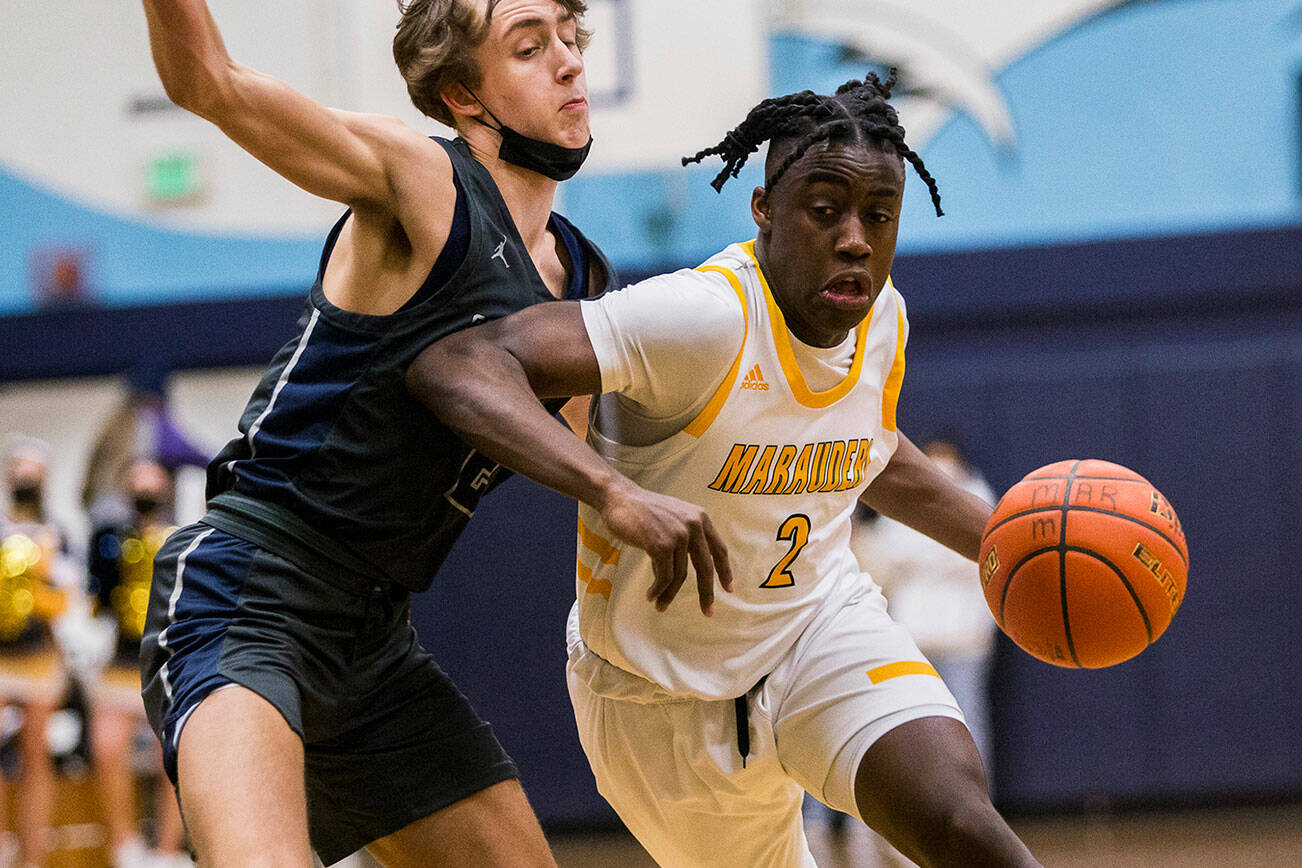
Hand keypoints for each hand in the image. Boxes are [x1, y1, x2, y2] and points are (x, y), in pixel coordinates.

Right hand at [598, 476, 733, 614]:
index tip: (729, 590)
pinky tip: (651, 596)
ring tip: (661, 606)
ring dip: (669, 594)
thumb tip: (687, 570)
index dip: (725, 571)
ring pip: (680, 576)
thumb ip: (686, 537)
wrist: (619, 498)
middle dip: (707, 593)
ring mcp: (678, 535)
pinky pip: (664, 576)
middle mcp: (694, 526)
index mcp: (701, 518)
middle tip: (708, 611)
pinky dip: (658, 590)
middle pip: (706, 568)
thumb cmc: (643, 511)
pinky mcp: (661, 545)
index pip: (719, 550)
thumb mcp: (674, 519)